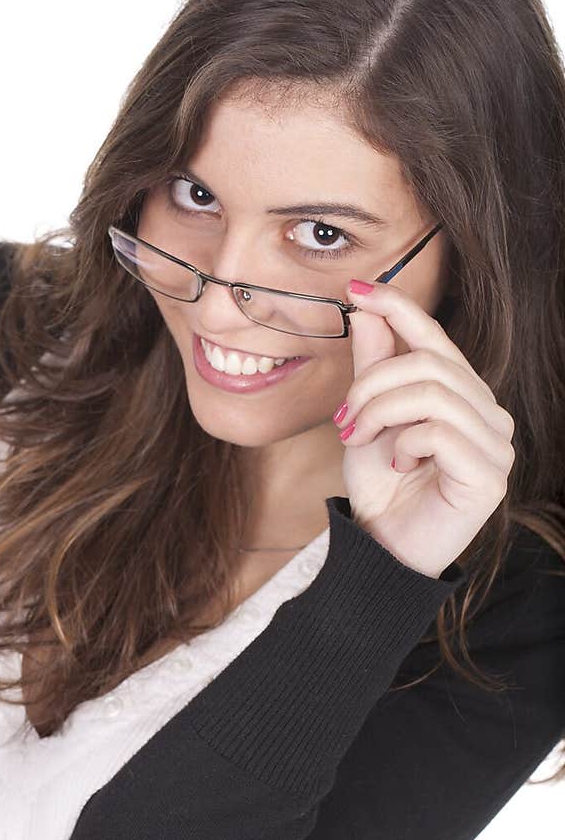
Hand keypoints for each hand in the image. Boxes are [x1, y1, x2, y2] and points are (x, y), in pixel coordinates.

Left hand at [334, 279, 515, 578]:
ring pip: (432, 393)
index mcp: (462, 393)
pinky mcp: (490, 475)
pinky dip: (406, 442)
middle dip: (372, 386)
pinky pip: (440, 431)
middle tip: (344, 421)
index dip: (399, 307)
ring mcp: (496, 444)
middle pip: (429, 363)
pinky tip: (400, 464)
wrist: (382, 549)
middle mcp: (488, 412)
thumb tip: (368, 310)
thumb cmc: (381, 487)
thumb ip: (373, 367)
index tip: (355, 290)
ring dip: (381, 414)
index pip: (435, 337)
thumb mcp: (366, 418)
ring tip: (361, 441)